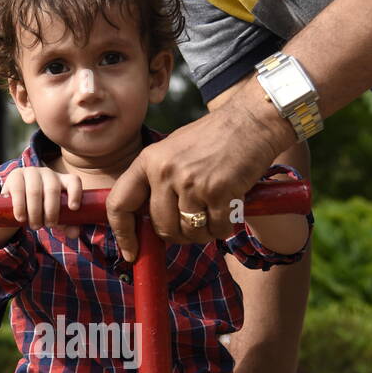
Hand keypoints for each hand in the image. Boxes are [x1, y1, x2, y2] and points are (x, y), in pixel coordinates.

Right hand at [1, 167, 82, 238]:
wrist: (14, 203)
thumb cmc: (40, 209)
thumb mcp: (54, 216)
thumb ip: (66, 224)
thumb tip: (75, 233)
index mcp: (62, 181)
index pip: (73, 181)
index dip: (75, 192)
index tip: (73, 208)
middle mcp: (48, 173)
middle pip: (52, 189)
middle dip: (51, 211)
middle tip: (48, 226)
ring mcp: (31, 172)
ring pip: (35, 191)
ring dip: (35, 212)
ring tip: (34, 225)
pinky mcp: (15, 175)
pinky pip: (18, 190)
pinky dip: (20, 207)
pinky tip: (21, 217)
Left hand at [105, 102, 274, 260]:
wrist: (252, 120)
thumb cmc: (215, 138)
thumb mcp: (173, 151)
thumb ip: (158, 182)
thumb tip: (150, 222)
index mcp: (149, 160)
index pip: (119, 203)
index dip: (123, 234)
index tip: (131, 253)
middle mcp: (165, 171)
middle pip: (162, 227)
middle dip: (179, 234)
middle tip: (196, 222)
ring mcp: (190, 181)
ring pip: (189, 232)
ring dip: (204, 231)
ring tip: (215, 211)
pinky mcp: (217, 191)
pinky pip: (216, 229)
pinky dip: (224, 226)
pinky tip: (230, 207)